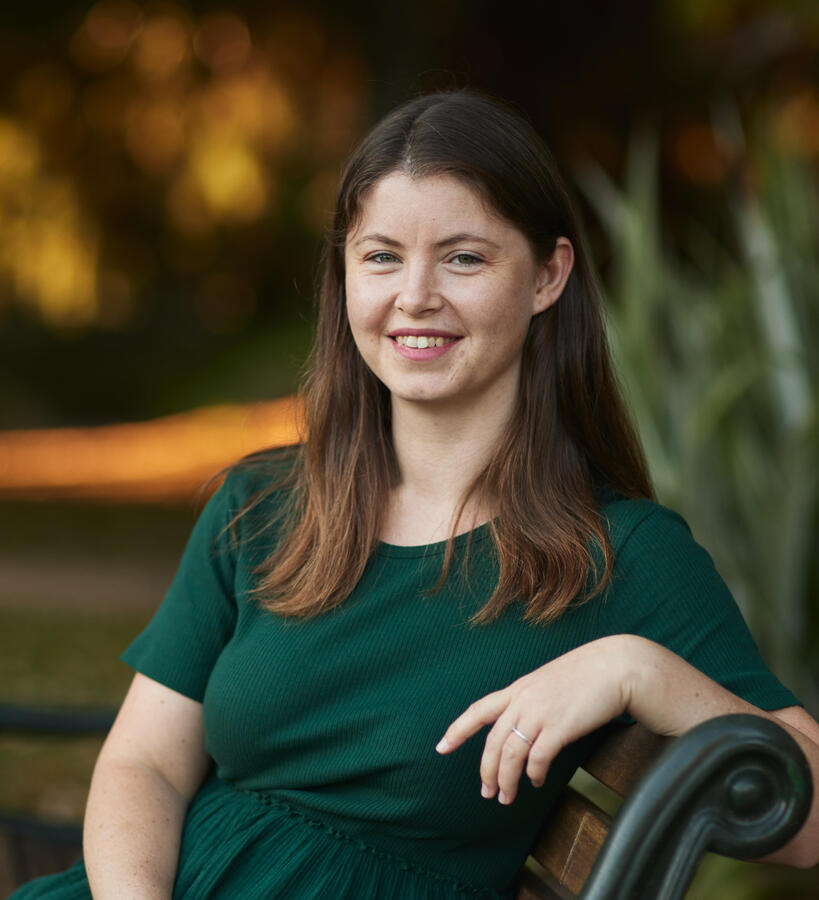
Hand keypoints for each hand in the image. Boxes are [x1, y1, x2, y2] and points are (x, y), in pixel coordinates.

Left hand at [435, 635, 634, 804]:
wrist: (615, 666)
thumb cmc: (587, 675)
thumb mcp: (549, 682)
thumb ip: (532, 701)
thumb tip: (525, 727)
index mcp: (517, 689)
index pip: (478, 710)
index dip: (458, 730)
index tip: (441, 747)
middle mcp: (523, 700)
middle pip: (492, 742)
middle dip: (486, 771)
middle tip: (486, 792)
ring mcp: (540, 713)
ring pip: (510, 754)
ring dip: (506, 781)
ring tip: (506, 797)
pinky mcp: (559, 727)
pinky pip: (537, 758)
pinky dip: (533, 774)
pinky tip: (536, 782)